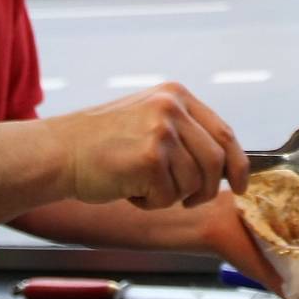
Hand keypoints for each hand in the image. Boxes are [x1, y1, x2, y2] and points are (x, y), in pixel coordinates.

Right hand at [44, 83, 246, 209]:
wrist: (58, 152)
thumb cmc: (99, 144)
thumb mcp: (147, 119)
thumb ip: (183, 132)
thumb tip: (223, 163)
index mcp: (176, 95)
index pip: (224, 133)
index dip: (238, 164)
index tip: (240, 184)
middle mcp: (172, 107)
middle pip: (216, 161)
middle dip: (206, 189)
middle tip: (187, 200)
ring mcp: (162, 131)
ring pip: (193, 183)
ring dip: (170, 196)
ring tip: (140, 184)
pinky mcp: (150, 158)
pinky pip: (168, 197)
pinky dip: (149, 203)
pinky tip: (127, 188)